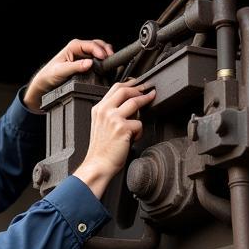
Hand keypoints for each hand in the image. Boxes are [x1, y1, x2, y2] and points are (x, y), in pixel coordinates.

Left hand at [23, 38, 113, 110]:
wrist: (46, 83)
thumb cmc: (50, 75)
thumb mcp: (61, 71)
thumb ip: (76, 67)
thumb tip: (89, 63)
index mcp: (74, 46)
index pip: (91, 45)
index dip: (100, 50)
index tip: (105, 58)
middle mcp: (80, 48)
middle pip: (98, 45)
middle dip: (106, 51)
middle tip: (111, 60)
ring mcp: (84, 55)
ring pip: (100, 51)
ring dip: (106, 55)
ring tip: (110, 63)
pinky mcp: (86, 62)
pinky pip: (98, 59)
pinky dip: (104, 61)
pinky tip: (106, 66)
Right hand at [73, 81, 154, 198]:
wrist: (98, 164)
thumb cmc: (102, 150)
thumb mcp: (101, 126)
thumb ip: (112, 113)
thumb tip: (131, 105)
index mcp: (98, 109)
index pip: (114, 88)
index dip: (129, 84)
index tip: (138, 84)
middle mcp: (104, 111)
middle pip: (124, 90)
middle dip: (139, 88)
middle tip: (148, 89)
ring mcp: (113, 118)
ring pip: (135, 102)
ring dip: (145, 100)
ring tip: (151, 99)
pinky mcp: (122, 128)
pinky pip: (139, 123)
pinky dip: (139, 131)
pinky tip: (133, 139)